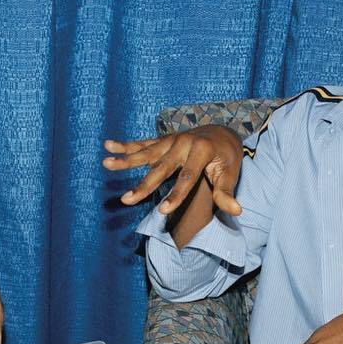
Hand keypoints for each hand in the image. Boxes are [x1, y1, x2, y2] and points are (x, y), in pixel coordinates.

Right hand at [102, 125, 243, 215]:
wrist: (222, 132)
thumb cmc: (227, 157)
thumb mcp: (231, 173)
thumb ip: (227, 192)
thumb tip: (236, 211)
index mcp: (201, 150)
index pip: (187, 178)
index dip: (175, 196)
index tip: (162, 211)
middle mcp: (183, 142)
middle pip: (161, 168)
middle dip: (143, 186)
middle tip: (127, 200)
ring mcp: (171, 140)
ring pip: (146, 153)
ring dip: (125, 160)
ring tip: (106, 163)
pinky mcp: (163, 141)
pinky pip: (142, 144)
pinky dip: (125, 146)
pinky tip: (108, 146)